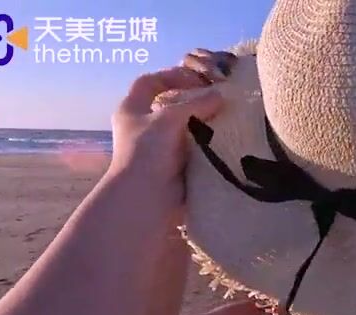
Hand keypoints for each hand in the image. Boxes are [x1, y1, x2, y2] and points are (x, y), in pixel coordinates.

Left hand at [108, 66, 225, 206]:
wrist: (146, 197)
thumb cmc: (148, 150)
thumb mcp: (170, 118)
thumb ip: (196, 103)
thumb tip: (220, 96)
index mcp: (132, 110)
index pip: (149, 83)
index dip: (170, 75)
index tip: (196, 78)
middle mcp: (143, 127)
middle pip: (169, 105)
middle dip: (192, 101)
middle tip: (215, 97)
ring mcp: (159, 147)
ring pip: (184, 127)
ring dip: (202, 122)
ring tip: (224, 116)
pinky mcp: (174, 165)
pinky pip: (193, 148)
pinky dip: (206, 142)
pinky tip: (222, 138)